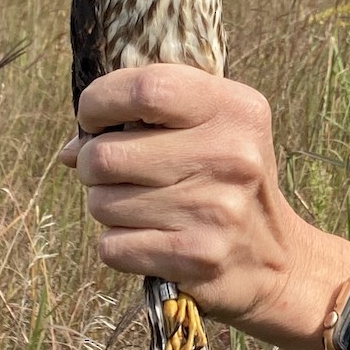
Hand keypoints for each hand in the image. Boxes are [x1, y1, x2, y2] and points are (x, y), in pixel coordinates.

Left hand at [60, 65, 349, 349]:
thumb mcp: (211, 128)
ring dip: (107, 207)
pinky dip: (118, 244)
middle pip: (107, 155)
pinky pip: (112, 246)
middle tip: (114, 172)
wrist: (277, 261)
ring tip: (142, 206)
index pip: (146, 89)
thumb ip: (145, 120)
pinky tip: (151, 238)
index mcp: (235, 109)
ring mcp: (215, 210)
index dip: (99, 101)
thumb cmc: (226, 181)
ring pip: (102, 204)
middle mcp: (231, 155)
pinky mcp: (196, 258)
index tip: (94, 118)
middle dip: (92, 165)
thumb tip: (72, 149)